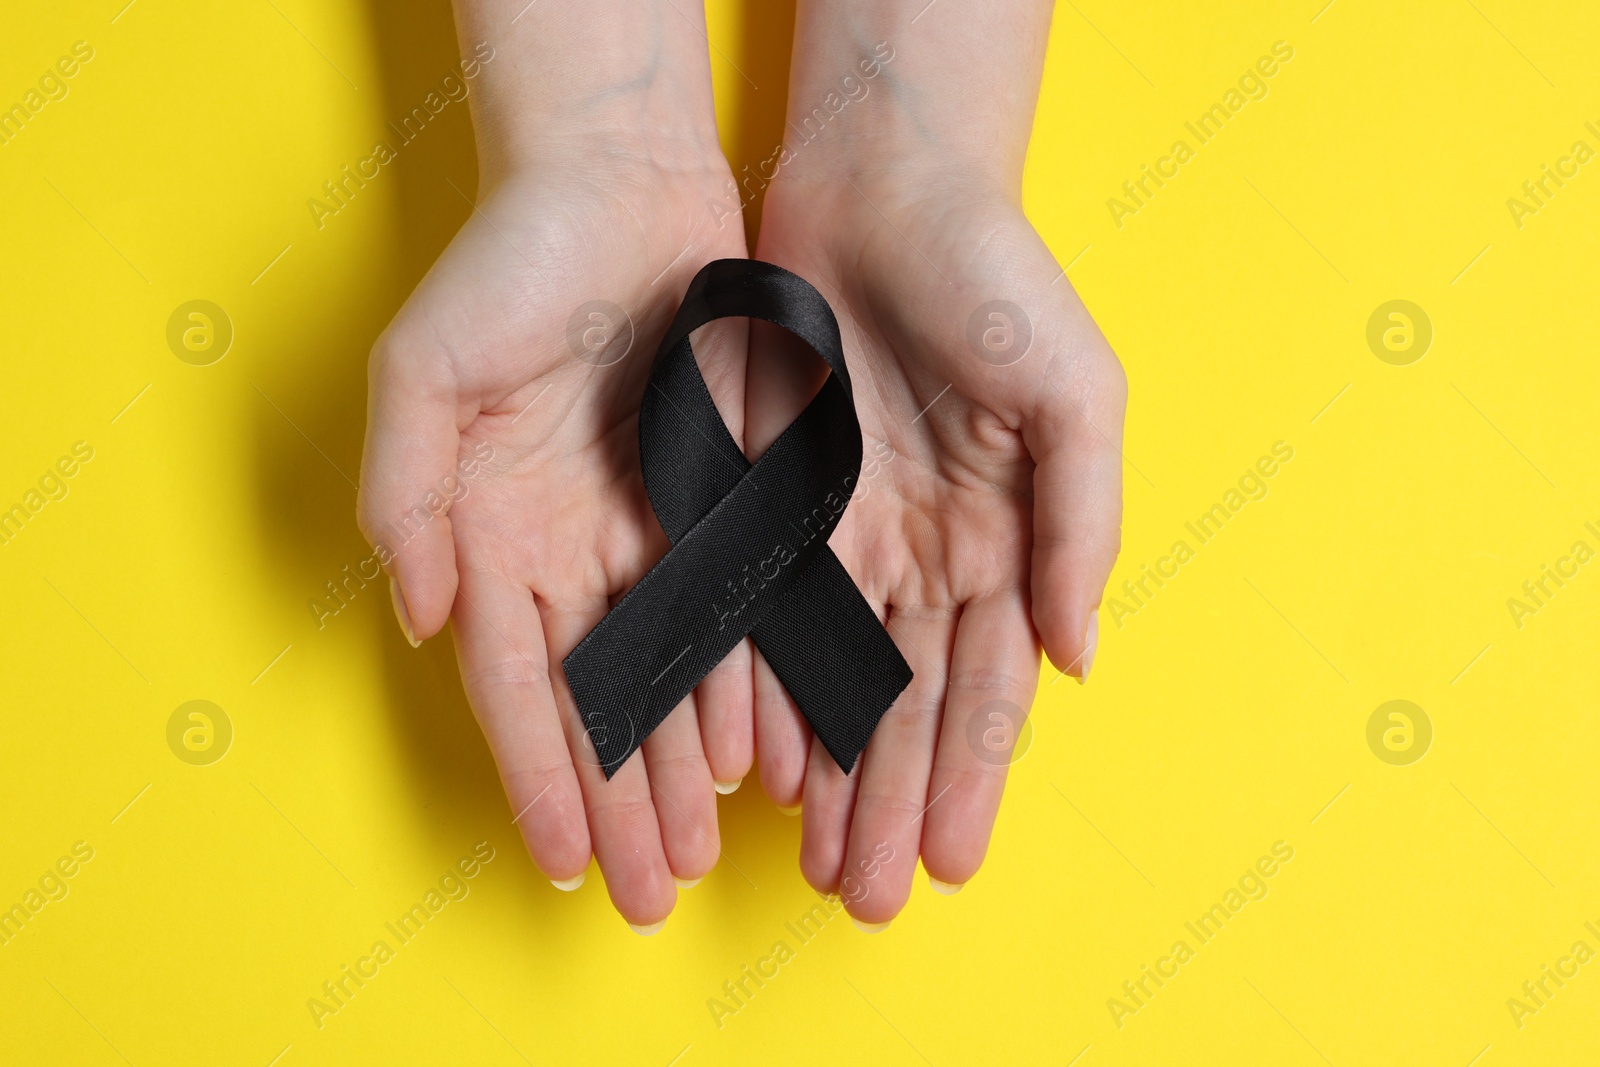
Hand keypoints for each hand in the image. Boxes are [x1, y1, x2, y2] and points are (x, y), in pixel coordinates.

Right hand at [358, 3, 754, 930]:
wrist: (622, 185)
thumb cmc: (510, 267)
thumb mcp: (426, 369)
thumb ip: (408, 496)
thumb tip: (423, 621)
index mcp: (493, 534)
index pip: (517, 684)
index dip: (539, 775)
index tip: (560, 863)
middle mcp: (570, 549)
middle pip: (599, 701)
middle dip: (620, 802)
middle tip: (645, 894)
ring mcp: (649, 530)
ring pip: (673, 676)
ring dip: (684, 768)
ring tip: (702, 851)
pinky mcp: (722, 499)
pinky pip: (739, 610)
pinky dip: (747, 683)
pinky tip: (763, 755)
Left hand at [747, 173, 1125, 923]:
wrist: (883, 185)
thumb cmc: (996, 279)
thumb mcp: (1075, 393)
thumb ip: (1081, 527)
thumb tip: (1080, 661)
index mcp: (1001, 541)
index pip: (983, 685)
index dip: (968, 777)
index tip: (948, 862)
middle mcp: (921, 554)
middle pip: (902, 705)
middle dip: (888, 803)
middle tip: (867, 898)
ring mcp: (841, 533)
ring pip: (829, 682)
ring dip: (826, 774)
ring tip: (814, 860)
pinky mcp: (767, 500)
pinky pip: (757, 613)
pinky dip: (757, 691)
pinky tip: (756, 763)